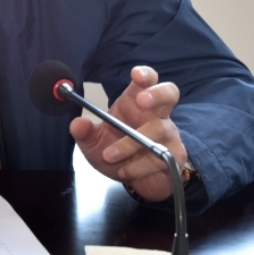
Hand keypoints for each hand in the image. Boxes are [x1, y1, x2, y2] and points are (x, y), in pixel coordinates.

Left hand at [70, 66, 186, 201]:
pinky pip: (162, 157)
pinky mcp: (175, 156)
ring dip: (131, 144)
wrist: (130, 180)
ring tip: (110, 156)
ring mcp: (168, 134)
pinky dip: (139, 166)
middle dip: (158, 93)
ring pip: (159, 129)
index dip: (145, 74)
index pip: (146, 80)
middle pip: (170, 92)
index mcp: (135, 103)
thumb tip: (77, 123)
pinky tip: (124, 171)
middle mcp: (156, 114)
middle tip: (142, 101)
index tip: (136, 74)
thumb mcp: (94, 143)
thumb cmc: (114, 153)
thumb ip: (85, 133)